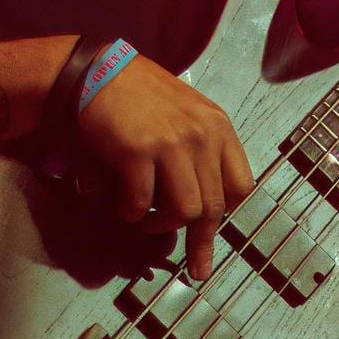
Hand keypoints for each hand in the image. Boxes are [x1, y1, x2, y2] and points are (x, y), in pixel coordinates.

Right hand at [76, 55, 255, 277]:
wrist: (98, 72)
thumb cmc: (140, 95)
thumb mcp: (187, 113)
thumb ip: (201, 150)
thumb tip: (202, 203)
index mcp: (218, 127)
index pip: (241, 185)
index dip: (226, 213)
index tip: (214, 232)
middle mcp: (201, 135)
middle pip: (214, 206)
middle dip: (201, 242)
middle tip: (194, 266)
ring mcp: (171, 143)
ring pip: (186, 211)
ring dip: (163, 226)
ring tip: (146, 222)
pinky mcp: (138, 151)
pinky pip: (143, 203)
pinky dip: (132, 214)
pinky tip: (122, 206)